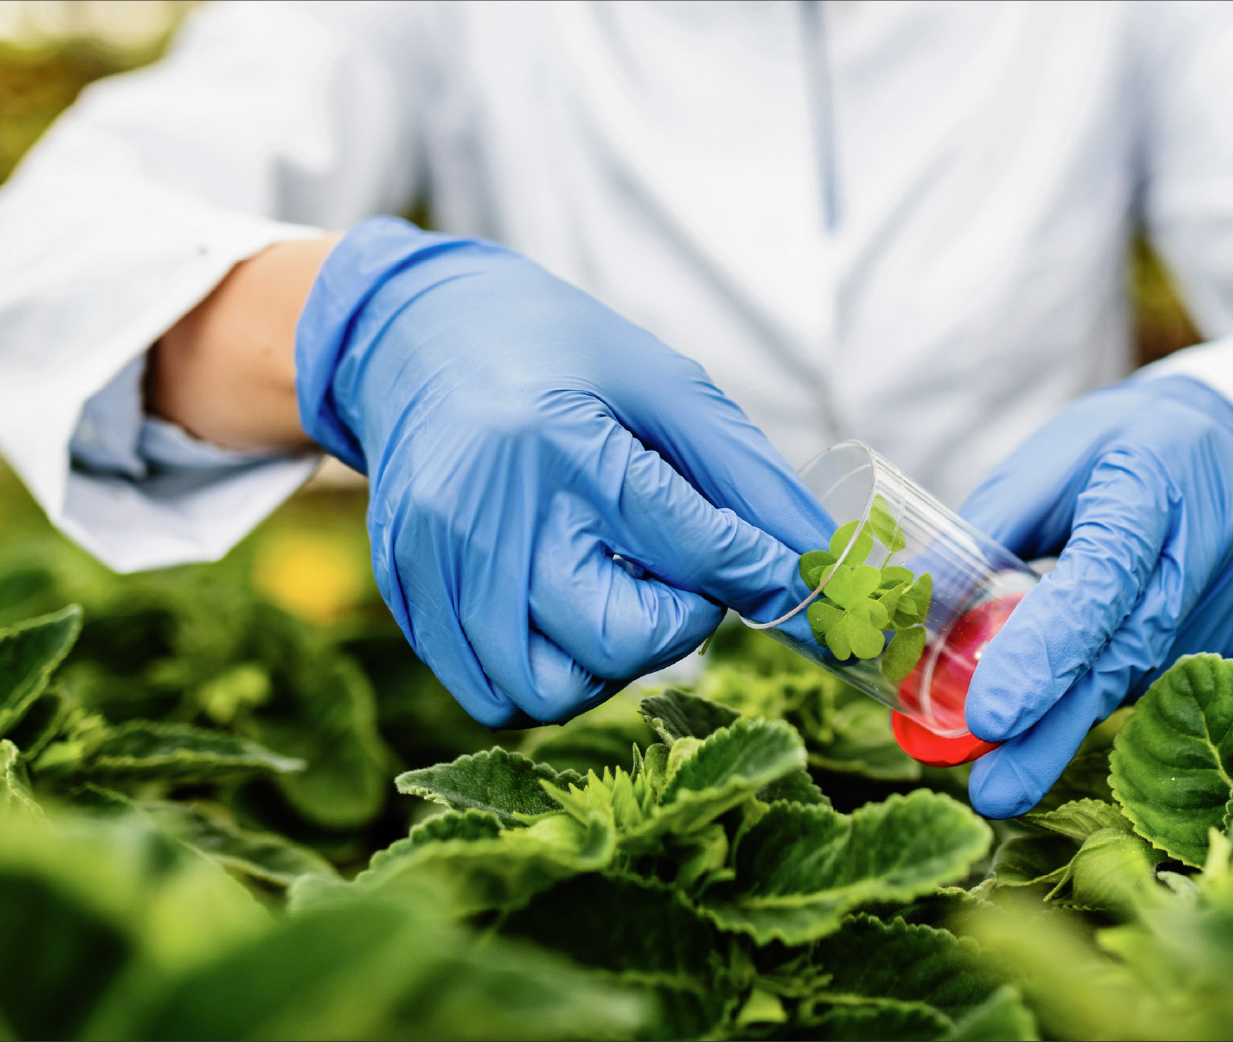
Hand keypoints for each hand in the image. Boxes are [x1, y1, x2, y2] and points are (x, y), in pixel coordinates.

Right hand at [296, 218, 826, 725]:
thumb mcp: (663, 386)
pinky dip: (545, 674)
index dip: (765, 579)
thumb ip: (747, 479)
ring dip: (607, 662)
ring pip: (549, 690)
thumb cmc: (555, 354)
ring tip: (611, 590)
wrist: (416, 333)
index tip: (809, 593)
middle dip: (676, 623)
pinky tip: (559, 609)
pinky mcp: (405, 593)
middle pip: (617, 641)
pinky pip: (491, 694)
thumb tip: (827, 563)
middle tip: (675, 569)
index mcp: (564, 447)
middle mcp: (490, 514)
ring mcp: (436, 563)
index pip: (696, 551)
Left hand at [958, 375, 1232, 816]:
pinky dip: (1094, 701)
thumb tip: (909, 606)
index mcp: (1147, 488)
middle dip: (1053, 731)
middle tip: (991, 792)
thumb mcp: (1048, 463)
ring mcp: (1224, 602)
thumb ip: (986, 534)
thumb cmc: (1120, 445)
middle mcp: (1198, 553)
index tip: (990, 717)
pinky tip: (1051, 726)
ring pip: (1134, 678)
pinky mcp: (1228, 635)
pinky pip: (1150, 678)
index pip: (1097, 581)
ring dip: (1066, 728)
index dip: (1044, 652)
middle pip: (1120, 654)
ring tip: (1000, 775)